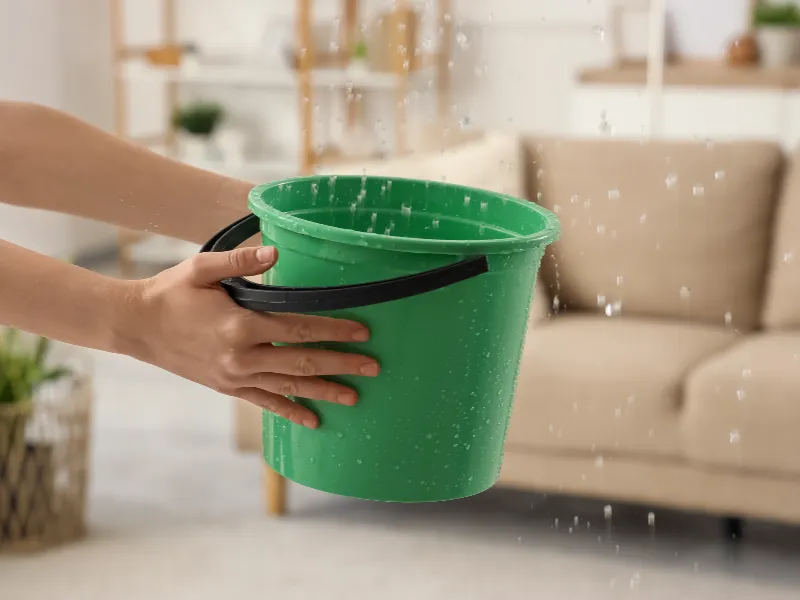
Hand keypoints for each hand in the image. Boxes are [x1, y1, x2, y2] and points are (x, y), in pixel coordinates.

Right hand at [126, 246, 378, 428]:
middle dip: (341, 364)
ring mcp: (236, 376)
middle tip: (373, 367)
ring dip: (324, 392)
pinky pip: (266, 402)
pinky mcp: (228, 387)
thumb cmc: (171, 293)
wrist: (136, 327)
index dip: (334, 330)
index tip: (363, 332)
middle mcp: (242, 356)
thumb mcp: (202, 268)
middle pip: (303, 362)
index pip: (300, 328)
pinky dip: (291, 411)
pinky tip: (313, 421)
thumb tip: (276, 253)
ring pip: (290, 387)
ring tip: (355, 397)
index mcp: (241, 325)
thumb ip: (241, 261)